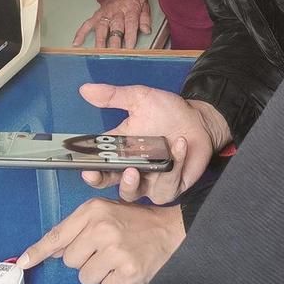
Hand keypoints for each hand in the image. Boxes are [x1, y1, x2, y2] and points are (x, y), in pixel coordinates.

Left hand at [17, 199, 185, 283]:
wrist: (171, 231)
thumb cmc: (136, 222)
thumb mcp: (106, 213)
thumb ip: (77, 229)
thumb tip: (50, 251)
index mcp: (94, 211)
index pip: (58, 235)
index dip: (38, 251)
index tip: (23, 263)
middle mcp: (102, 229)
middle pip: (70, 261)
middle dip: (85, 260)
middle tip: (105, 250)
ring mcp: (115, 251)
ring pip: (86, 278)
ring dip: (99, 274)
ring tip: (117, 260)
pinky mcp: (127, 272)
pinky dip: (115, 283)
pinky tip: (126, 269)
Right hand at [74, 0, 150, 49]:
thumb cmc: (133, 0)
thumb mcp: (144, 5)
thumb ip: (145, 18)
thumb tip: (146, 30)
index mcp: (129, 10)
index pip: (130, 24)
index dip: (130, 36)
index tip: (130, 48)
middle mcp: (116, 13)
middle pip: (115, 28)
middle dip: (115, 42)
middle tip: (114, 54)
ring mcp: (104, 15)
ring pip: (101, 29)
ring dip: (100, 41)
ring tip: (99, 53)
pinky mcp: (96, 16)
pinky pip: (87, 24)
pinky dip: (80, 33)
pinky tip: (77, 43)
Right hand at [75, 83, 230, 204]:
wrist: (199, 120)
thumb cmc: (168, 112)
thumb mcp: (140, 99)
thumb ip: (113, 96)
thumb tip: (85, 89)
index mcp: (119, 152)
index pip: (97, 165)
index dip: (89, 170)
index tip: (85, 168)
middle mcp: (131, 170)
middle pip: (110, 183)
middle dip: (104, 181)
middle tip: (101, 172)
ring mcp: (150, 181)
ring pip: (134, 193)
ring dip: (133, 183)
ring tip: (136, 168)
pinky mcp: (170, 187)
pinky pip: (167, 185)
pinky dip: (173, 165)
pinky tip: (179, 144)